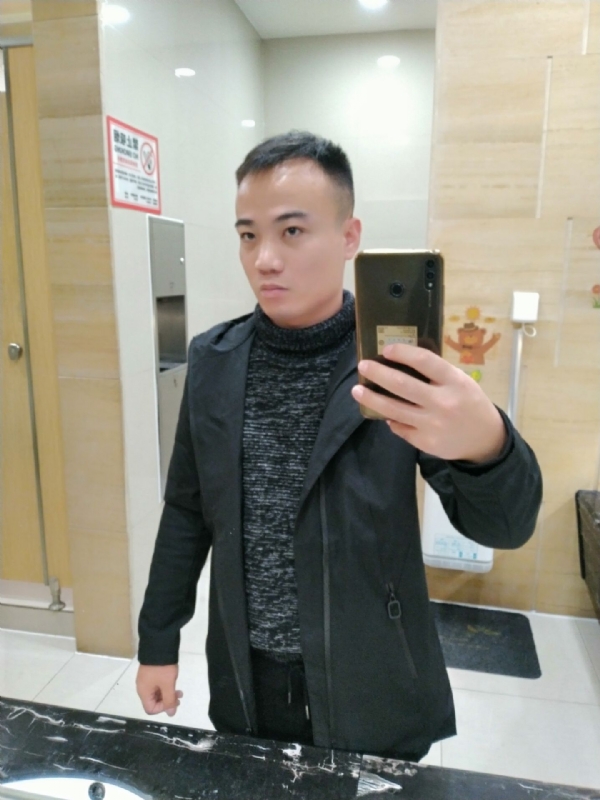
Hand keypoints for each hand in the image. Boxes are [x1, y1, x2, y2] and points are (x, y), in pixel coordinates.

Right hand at [136, 663, 182, 716]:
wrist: (158, 645)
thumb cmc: (162, 667)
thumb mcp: (168, 684)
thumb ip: (169, 700)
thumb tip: (171, 714)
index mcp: (143, 692)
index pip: (150, 709)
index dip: (162, 708)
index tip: (173, 701)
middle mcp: (142, 687)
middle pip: (153, 701)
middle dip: (167, 701)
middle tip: (179, 695)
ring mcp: (146, 679)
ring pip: (156, 693)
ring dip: (168, 693)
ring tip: (179, 690)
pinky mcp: (150, 672)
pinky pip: (157, 685)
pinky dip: (165, 686)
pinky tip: (173, 681)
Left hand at [350, 344, 506, 462]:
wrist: (484, 440)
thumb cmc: (469, 403)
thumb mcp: (461, 382)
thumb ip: (436, 374)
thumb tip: (400, 363)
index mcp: (455, 382)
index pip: (426, 361)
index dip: (404, 353)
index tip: (386, 349)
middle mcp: (443, 402)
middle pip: (402, 385)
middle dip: (378, 374)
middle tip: (363, 366)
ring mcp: (432, 424)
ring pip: (394, 410)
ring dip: (372, 399)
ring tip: (357, 391)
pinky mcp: (425, 442)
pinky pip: (400, 428)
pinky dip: (390, 419)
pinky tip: (383, 412)